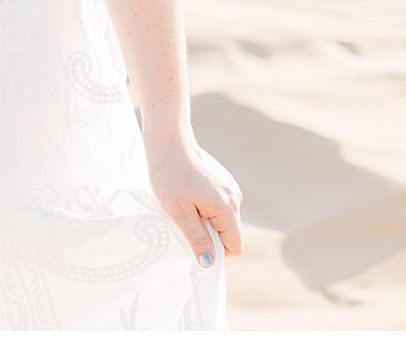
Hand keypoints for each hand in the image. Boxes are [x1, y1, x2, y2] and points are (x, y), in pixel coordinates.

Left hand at [146, 134, 243, 268]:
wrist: (170, 143)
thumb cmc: (171, 177)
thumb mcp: (180, 213)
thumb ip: (198, 239)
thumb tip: (209, 262)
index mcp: (228, 207)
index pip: (235, 245)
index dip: (217, 251)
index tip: (194, 243)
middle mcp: (235, 197)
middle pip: (230, 232)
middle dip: (210, 235)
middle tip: (184, 223)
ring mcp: (230, 187)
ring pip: (224, 219)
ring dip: (206, 221)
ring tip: (185, 207)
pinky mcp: (223, 181)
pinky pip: (219, 205)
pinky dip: (206, 208)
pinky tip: (189, 196)